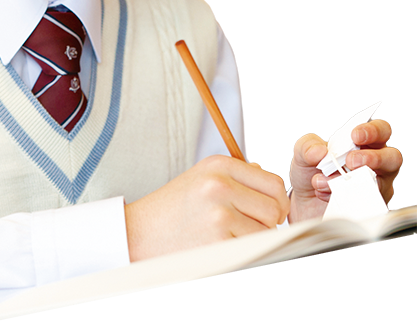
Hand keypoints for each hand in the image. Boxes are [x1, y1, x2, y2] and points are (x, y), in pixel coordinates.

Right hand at [124, 155, 289, 260]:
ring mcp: (219, 213)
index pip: (273, 184)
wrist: (140, 232)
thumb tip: (276, 190)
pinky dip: (243, 252)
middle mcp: (220, 184)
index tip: (266, 213)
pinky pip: (252, 249)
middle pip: (275, 207)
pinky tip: (221, 246)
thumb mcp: (202, 177)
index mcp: (219, 165)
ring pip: (267, 231)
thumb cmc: (174, 208)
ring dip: (256, 238)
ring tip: (229, 235)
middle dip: (268, 222)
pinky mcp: (218, 240)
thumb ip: (238, 178)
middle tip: (246, 227)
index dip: (276, 202)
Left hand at [289, 120, 402, 222]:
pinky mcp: (368, 206)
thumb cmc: (310, 172)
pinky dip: (344, 197)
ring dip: (351, 181)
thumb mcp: (303, 153)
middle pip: (392, 158)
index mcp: (362, 144)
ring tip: (323, 181)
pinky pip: (366, 203)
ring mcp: (374, 187)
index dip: (373, 131)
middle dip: (373, 158)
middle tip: (351, 161)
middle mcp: (374, 165)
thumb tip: (320, 151)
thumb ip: (308, 146)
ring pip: (380, 183)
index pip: (380, 132)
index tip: (355, 135)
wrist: (303, 202)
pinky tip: (325, 194)